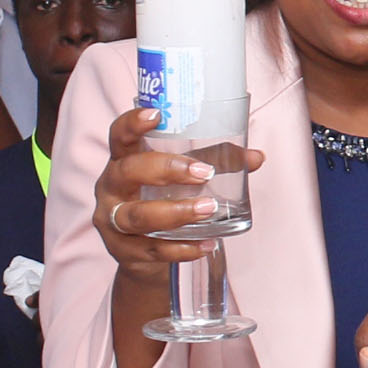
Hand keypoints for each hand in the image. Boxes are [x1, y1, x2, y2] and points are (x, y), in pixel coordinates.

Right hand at [94, 108, 256, 277]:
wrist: (143, 252)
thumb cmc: (162, 200)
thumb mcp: (182, 177)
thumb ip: (215, 162)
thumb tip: (256, 157)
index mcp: (122, 160)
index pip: (119, 136)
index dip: (132, 123)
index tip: (156, 114)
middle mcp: (111, 188)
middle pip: (128, 172)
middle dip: (166, 170)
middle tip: (204, 173)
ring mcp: (113, 221)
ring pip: (138, 215)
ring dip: (176, 211)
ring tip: (208, 208)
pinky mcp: (123, 251)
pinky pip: (152, 250)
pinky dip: (182, 248)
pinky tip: (206, 244)